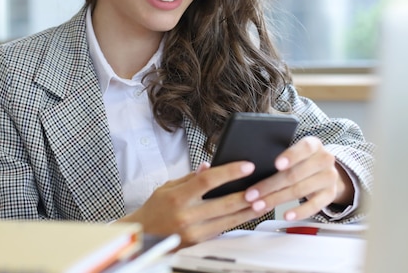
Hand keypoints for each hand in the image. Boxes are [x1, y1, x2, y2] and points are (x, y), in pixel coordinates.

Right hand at [118, 161, 268, 247]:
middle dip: (247, 193)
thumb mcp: (167, 187)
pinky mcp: (199, 242)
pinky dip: (238, 221)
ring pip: (229, 220)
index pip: (208, 181)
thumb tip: (209, 166)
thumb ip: (190, 178)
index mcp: (178, 197)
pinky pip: (223, 229)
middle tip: (263, 184)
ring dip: (249, 210)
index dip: (229, 172)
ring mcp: (193, 231)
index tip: (247, 166)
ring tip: (264, 201)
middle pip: (224, 203)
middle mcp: (186, 215)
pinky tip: (248, 213)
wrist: (144, 235)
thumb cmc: (155, 209)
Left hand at [242, 136, 353, 220]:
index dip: (290, 156)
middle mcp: (325, 159)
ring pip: (300, 190)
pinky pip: (315, 206)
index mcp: (314, 145)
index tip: (276, 164)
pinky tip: (286, 215)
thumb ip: (278, 154)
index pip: (304, 148)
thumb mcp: (293, 151)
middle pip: (295, 174)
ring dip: (277, 199)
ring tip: (259, 205)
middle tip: (251, 194)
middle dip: (270, 185)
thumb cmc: (301, 159)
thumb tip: (250, 165)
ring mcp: (329, 178)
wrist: (324, 170)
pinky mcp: (330, 195)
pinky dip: (299, 212)